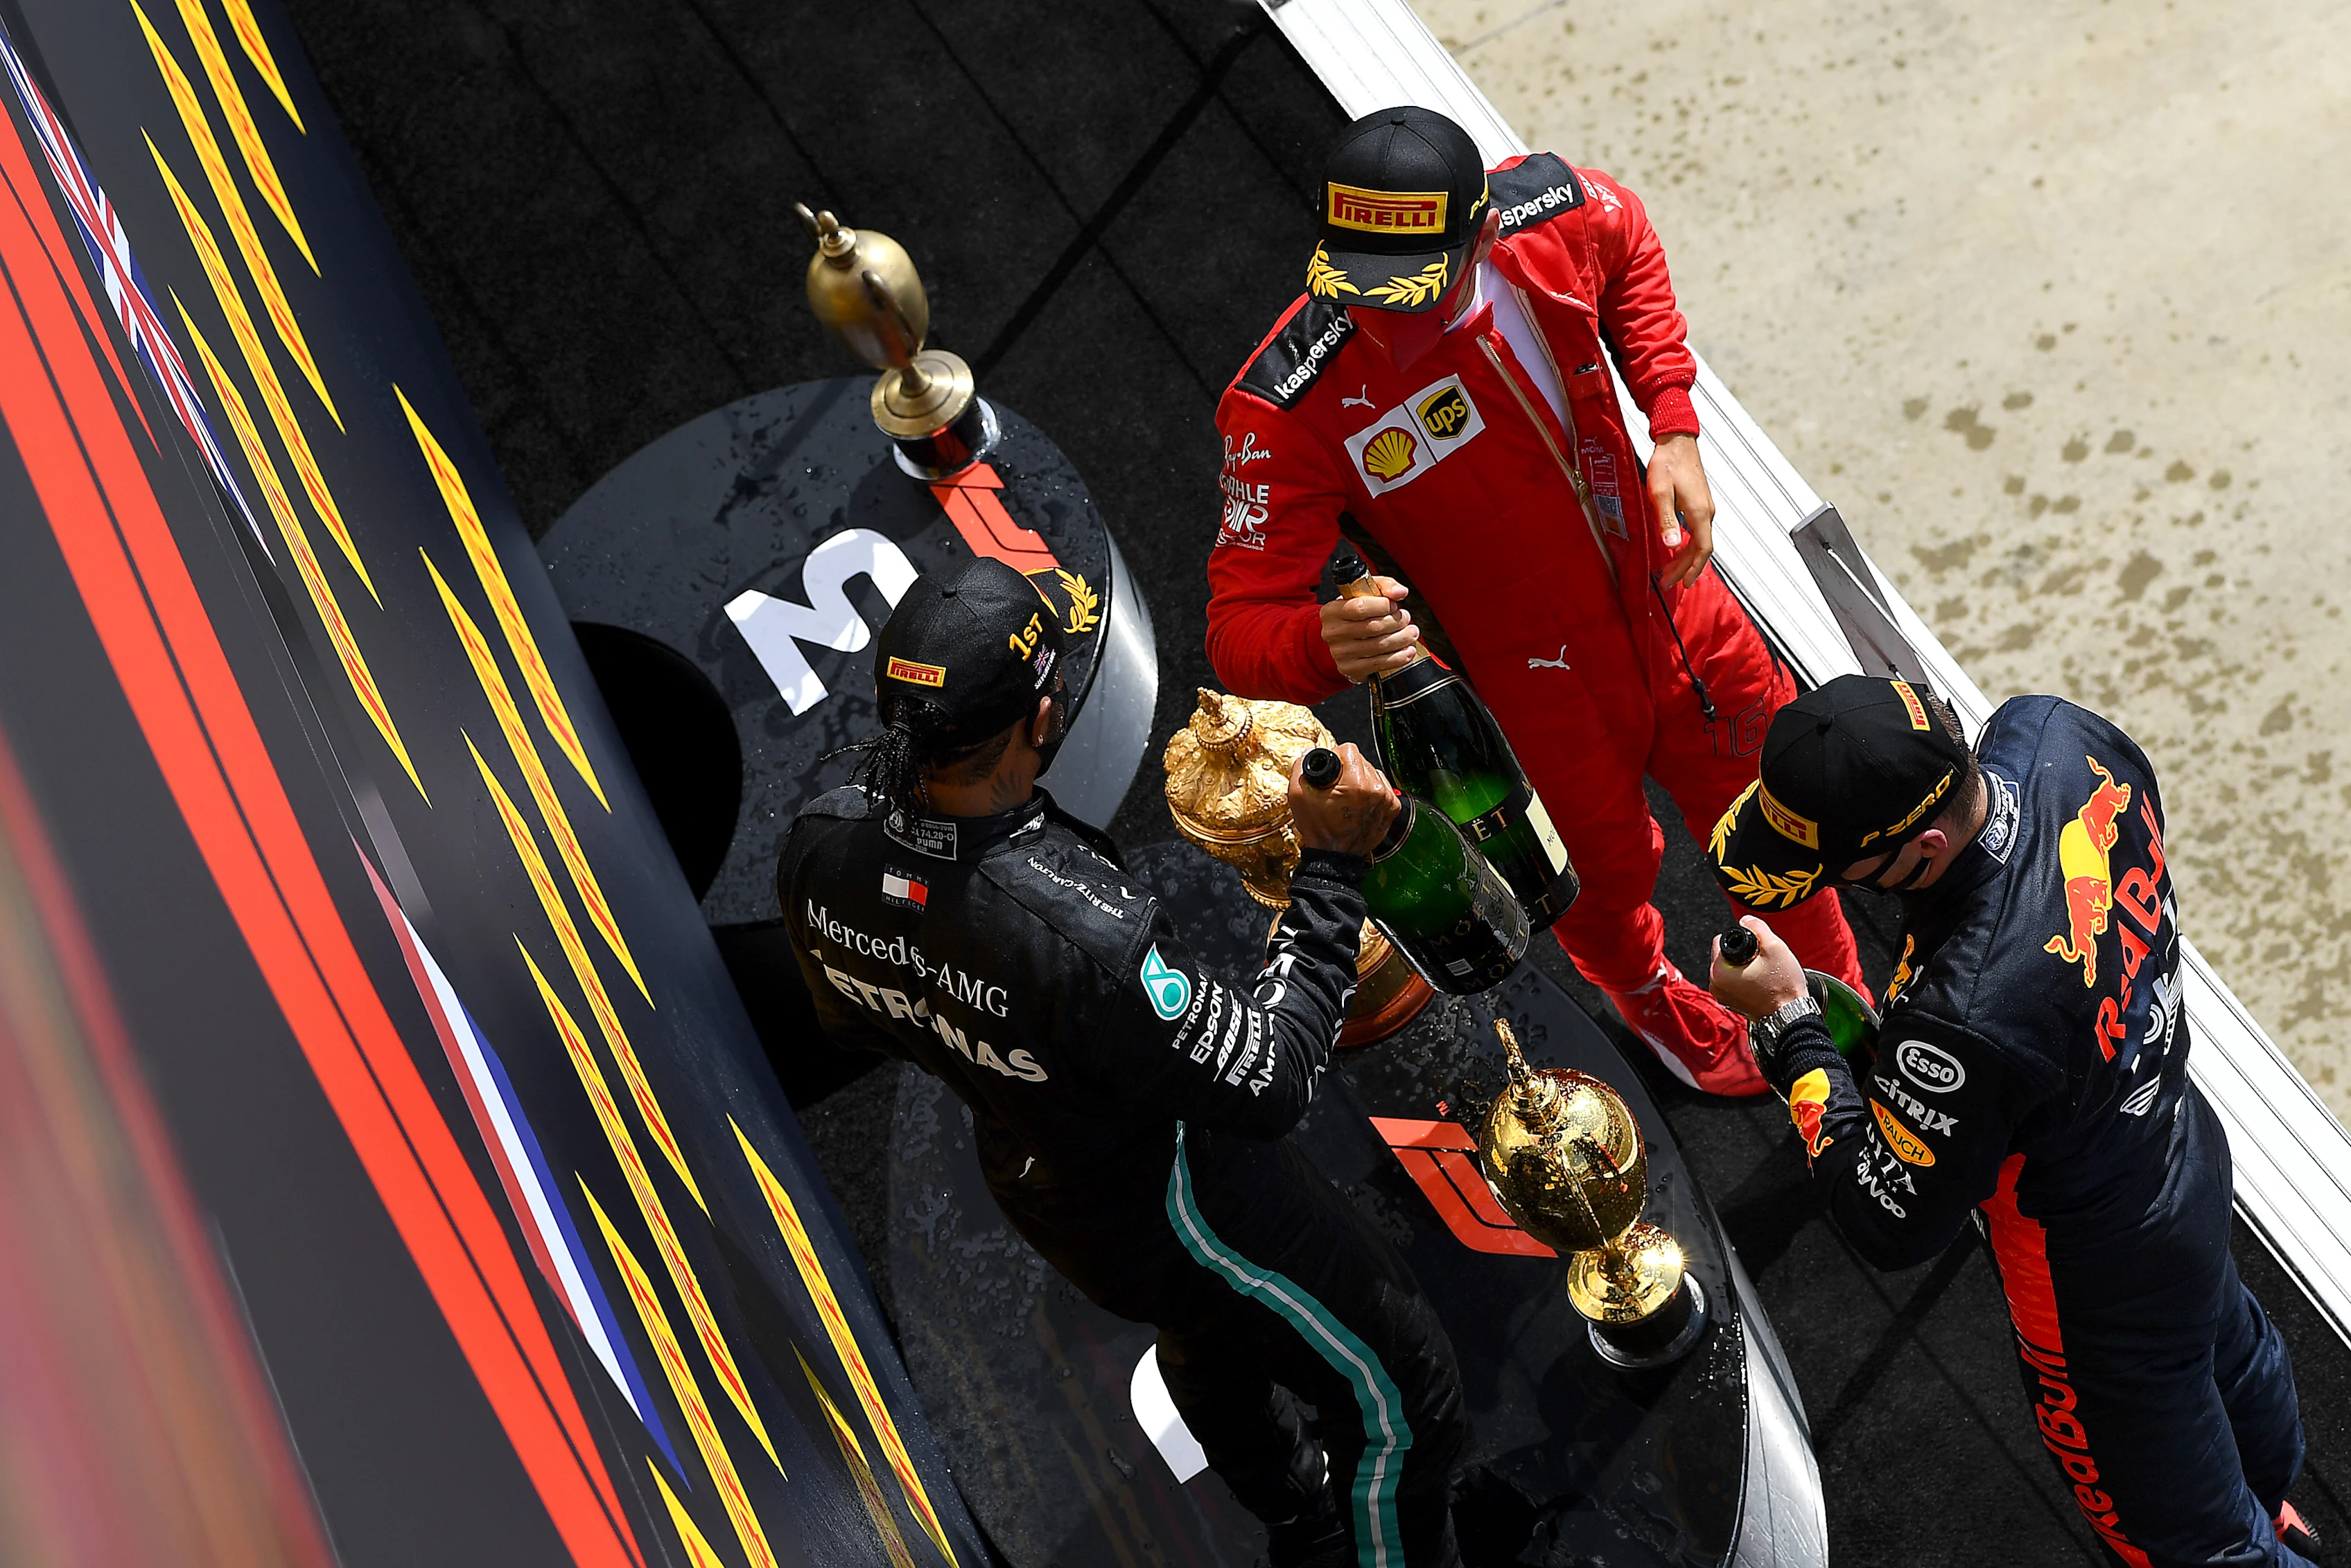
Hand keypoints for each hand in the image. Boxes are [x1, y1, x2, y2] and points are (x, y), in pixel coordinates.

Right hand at [1288, 744, 1397, 857]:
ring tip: (1348, 795)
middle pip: (1362, 760)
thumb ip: (1301, 768)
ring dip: (1360, 778)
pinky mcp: (1392, 808)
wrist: (1335, 857)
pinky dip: (1371, 789)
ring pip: (1372, 771)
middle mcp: (1376, 790)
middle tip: (1336, 786)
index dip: (1335, 756)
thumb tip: (1309, 753)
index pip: (1349, 749)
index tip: (1331, 770)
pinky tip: (1359, 801)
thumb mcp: (1298, 796)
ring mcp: (1387, 799)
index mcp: (1356, 784)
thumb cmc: (1319, 830)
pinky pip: (1382, 786)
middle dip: (1347, 768)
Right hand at [1320, 577, 1421, 681]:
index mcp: (1332, 611)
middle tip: (1406, 618)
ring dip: (1402, 639)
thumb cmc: (1357, 614)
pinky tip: (1408, 651)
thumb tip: (1400, 592)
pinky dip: (1399, 657)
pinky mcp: (1350, 669)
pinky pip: (1380, 664)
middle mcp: (1332, 632)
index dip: (1383, 606)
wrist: (1344, 642)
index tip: (1393, 605)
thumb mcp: (1366, 593)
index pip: (1360, 607)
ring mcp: (1340, 653)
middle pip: (1373, 627)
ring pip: (1380, 645)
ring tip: (1411, 633)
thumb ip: (1384, 586)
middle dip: (1397, 621)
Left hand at [1647, 434, 1714, 587]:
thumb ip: (1666, 520)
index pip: (1702, 549)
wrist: (1677, 441)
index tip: (1684, 583)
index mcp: (1699, 512)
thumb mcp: (1660, 493)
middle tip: (1668, 583)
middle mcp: (1707, 512)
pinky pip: (1697, 531)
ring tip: (1669, 571)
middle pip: (1700, 549)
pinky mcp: (1699, 503)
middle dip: (1685, 568)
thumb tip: (1672, 545)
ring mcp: (1705, 507)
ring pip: (1698, 540)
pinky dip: (1687, 545)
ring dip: (1685, 558)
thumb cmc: (1667, 463)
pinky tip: (1675, 548)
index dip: (1694, 569)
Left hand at [1708, 916, 1806, 1019]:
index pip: (1721, 940)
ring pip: (1730, 968)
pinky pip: (1734, 982)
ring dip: (1743, 966)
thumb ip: (1757, 927)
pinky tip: (1762, 982)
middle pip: (1724, 955)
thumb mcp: (1774, 946)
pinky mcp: (1731, 1004)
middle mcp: (1715, 986)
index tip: (1757, 949)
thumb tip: (1745, 920)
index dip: (1741, 939)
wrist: (1792, 1016)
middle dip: (1741, 954)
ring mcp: (1722, 997)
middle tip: (1762, 961)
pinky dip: (1745, 978)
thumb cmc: (1784, 987)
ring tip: (1764, 972)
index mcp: (1719, 972)